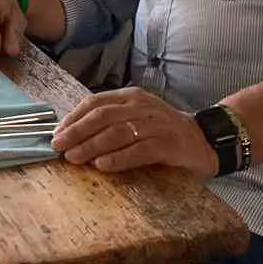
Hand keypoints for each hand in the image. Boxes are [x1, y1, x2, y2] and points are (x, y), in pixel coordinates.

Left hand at [51, 86, 216, 177]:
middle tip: (58, 147)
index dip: (74, 118)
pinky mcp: (169, 144)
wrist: (205, 140)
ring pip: (118, 132)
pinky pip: (139, 150)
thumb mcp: (137, 119)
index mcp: (131, 97)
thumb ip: (111, 123)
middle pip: (103, 116)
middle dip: (77, 132)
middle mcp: (142, 106)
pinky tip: (103, 166)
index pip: (96, 103)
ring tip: (74, 158)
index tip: (56, 133)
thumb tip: (74, 137)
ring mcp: (156, 124)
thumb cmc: (163, 133)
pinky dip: (119, 158)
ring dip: (92, 146)